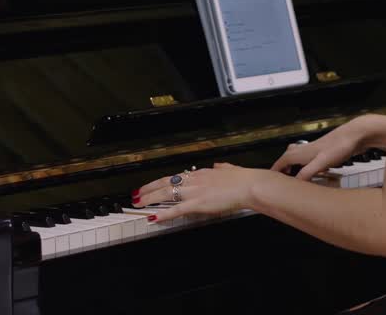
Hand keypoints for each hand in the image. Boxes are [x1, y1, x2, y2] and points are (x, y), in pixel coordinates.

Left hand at [131, 164, 267, 222]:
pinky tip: (154, 218)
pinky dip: (164, 214)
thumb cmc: (243, 179)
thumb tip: (218, 166)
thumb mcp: (230, 169)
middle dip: (148, 189)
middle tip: (136, 194)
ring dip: (150, 199)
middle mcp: (194, 180)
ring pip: (166, 194)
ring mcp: (195, 191)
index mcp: (201, 173)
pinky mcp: (199, 203)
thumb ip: (222, 168)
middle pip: (165, 183)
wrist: (249, 185)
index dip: (160, 181)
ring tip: (138, 204)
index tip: (151, 185)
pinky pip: (177, 209)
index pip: (175, 176)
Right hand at [270, 119, 371, 181]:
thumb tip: (295, 183)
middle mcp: (306, 149)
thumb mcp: (322, 162)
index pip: (282, 160)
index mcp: (302, 152)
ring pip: (298, 156)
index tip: (269, 178)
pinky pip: (308, 157)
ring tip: (292, 174)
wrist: (356, 134)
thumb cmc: (340, 146)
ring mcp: (315, 149)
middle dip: (282, 166)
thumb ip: (307, 172)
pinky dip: (304, 163)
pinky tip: (312, 168)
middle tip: (280, 177)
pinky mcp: (325, 150)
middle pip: (288, 157)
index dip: (275, 169)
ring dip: (292, 164)